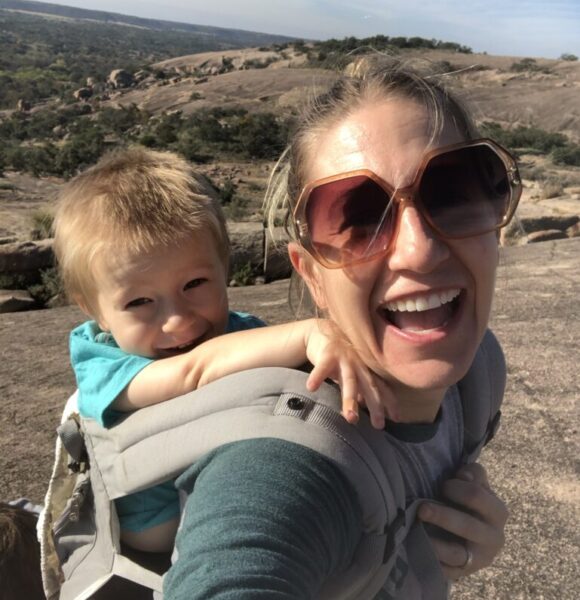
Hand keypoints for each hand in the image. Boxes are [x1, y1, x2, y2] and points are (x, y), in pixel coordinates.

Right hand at [304, 320, 398, 427]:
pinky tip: (311, 387)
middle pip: (369, 387)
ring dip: (350, 399)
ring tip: (351, 417)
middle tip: (378, 426)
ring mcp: (344, 358)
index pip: (381, 387)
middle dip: (375, 406)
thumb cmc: (340, 356)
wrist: (323, 331)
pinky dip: (317, 376)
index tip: (396, 419)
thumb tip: (364, 404)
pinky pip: (322, 367)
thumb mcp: (352, 372)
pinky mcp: (327, 354)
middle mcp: (359, 365)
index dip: (389, 402)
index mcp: (366, 370)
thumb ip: (359, 387)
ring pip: (349, 381)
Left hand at [417, 463, 507, 579]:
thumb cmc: (471, 503)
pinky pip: (446, 570)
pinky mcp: (463, 572)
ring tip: (417, 531)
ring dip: (435, 543)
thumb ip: (474, 474)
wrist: (474, 536)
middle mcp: (493, 538)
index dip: (455, 488)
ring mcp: (479, 559)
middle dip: (442, 515)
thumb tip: (463, 475)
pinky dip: (432, 560)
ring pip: (456, 553)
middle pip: (467, 526)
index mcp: (498, 512)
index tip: (443, 485)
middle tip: (421, 508)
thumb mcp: (477, 485)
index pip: (476, 496)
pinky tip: (419, 548)